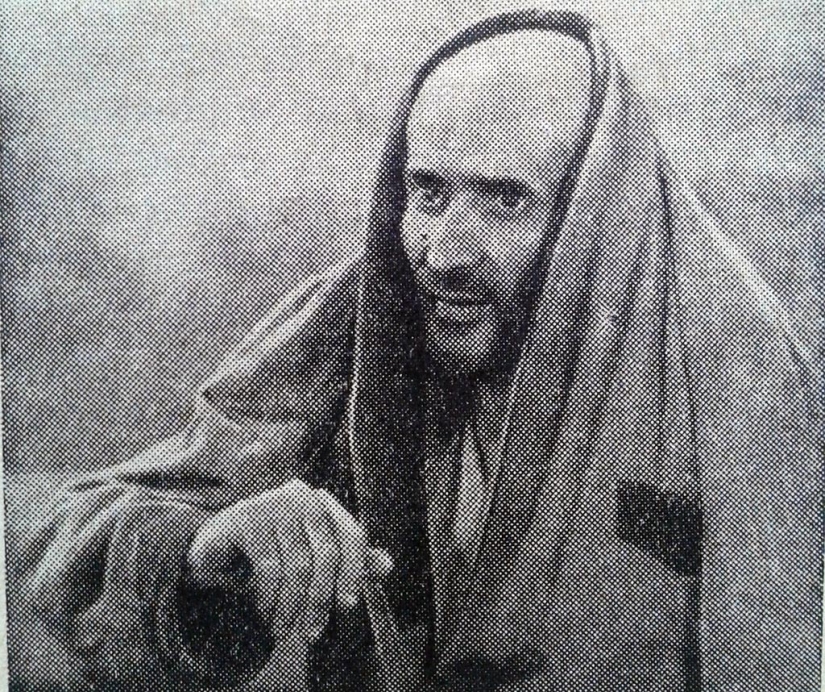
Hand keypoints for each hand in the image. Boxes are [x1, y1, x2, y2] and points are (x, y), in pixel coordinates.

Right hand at [186, 479, 392, 641]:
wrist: (218, 551)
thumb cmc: (273, 553)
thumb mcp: (312, 559)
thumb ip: (350, 562)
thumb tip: (387, 565)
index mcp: (324, 503)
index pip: (353, 535)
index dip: (355, 572)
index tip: (348, 606)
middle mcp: (302, 495)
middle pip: (327, 553)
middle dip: (321, 599)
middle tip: (311, 633)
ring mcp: (272, 502)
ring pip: (298, 565)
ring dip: (292, 606)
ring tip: (284, 630)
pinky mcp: (246, 516)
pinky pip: (269, 567)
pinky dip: (269, 599)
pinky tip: (265, 614)